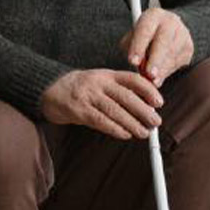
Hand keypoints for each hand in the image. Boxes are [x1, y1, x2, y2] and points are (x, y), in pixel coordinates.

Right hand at [40, 68, 163, 140]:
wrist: (50, 90)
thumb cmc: (81, 88)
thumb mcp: (100, 81)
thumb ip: (120, 90)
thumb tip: (146, 107)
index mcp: (107, 74)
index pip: (132, 79)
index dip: (148, 91)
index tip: (159, 102)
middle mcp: (98, 83)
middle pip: (126, 97)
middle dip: (144, 111)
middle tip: (155, 122)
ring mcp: (87, 96)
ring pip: (114, 111)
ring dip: (132, 123)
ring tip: (143, 132)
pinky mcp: (78, 110)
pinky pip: (100, 121)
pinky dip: (115, 129)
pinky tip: (125, 134)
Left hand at [118, 7, 193, 87]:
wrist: (168, 29)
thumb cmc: (144, 35)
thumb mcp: (132, 37)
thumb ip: (132, 49)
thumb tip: (139, 66)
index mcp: (153, 15)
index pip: (145, 30)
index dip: (138, 47)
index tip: (133, 62)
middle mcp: (170, 22)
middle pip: (164, 41)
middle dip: (155, 60)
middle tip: (149, 75)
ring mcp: (183, 34)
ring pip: (172, 55)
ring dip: (161, 70)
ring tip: (151, 80)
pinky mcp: (189, 48)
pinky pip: (178, 63)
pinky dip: (167, 72)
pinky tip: (159, 76)